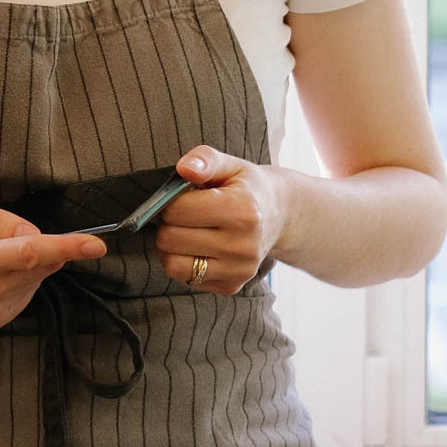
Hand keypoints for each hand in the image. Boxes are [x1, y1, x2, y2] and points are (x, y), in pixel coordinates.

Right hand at [0, 198, 105, 330]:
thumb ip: (2, 221)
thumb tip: (37, 237)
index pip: (30, 253)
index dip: (67, 247)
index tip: (97, 245)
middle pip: (38, 266)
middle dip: (39, 245)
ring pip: (35, 280)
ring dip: (28, 263)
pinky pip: (25, 293)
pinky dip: (20, 278)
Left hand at [155, 146, 286, 293]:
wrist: (278, 216)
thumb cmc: (247, 188)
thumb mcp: (231, 165)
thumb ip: (205, 160)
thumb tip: (184, 168)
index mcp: (241, 210)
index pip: (177, 210)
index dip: (170, 200)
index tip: (182, 196)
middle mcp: (242, 246)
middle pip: (170, 238)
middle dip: (168, 223)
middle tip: (182, 213)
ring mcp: (238, 270)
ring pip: (173, 265)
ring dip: (169, 247)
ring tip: (184, 230)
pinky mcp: (231, 286)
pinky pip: (186, 278)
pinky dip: (182, 262)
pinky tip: (197, 247)